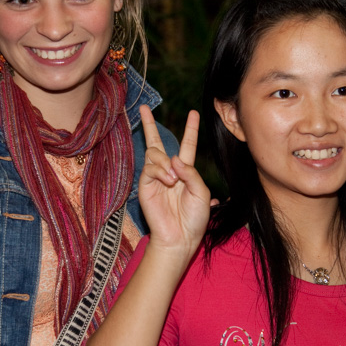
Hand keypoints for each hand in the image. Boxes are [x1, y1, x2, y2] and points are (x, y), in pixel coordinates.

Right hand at [137, 107, 210, 260]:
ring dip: (166, 163)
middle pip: (157, 143)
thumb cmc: (194, 218)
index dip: (191, 129)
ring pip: (155, 154)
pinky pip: (150, 168)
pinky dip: (160, 171)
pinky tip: (168, 181)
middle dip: (150, 124)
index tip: (193, 113)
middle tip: (144, 108)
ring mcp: (155, 177)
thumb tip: (174, 158)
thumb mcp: (202, 192)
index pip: (187, 145)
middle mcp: (169, 171)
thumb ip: (191, 172)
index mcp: (185, 171)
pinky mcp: (145, 185)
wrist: (180, 237)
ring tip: (174, 180)